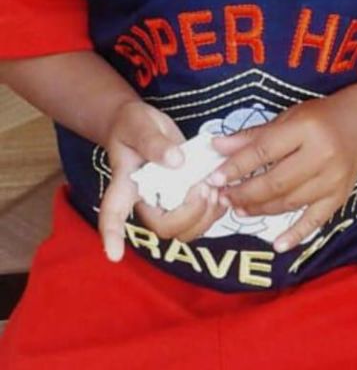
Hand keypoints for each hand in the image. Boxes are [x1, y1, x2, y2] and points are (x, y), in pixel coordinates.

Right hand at [99, 100, 225, 262]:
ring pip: (184, 230)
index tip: (114, 255)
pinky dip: (214, 210)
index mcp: (126, 184)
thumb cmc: (133, 125)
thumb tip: (176, 162)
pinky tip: (220, 191)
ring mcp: (166, 202)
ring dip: (205, 216)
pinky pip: (200, 218)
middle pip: (163, 228)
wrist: (141, 125)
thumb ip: (154, 142)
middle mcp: (146, 200)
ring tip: (214, 188)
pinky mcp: (184, 198)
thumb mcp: (139, 124)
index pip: (113, 214)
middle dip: (189, 214)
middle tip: (203, 187)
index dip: (113, 235)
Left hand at [208, 95, 356, 252]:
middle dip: (245, 193)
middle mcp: (321, 155)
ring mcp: (332, 179)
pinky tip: (278, 245)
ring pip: (289, 202)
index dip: (236, 166)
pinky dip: (296, 234)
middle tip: (223, 198)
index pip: (264, 151)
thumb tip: (217, 146)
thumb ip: (252, 136)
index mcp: (305, 129)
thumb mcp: (286, 118)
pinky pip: (315, 220)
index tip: (214, 178)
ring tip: (239, 209)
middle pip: (275, 182)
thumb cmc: (317, 119)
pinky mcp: (339, 197)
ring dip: (260, 209)